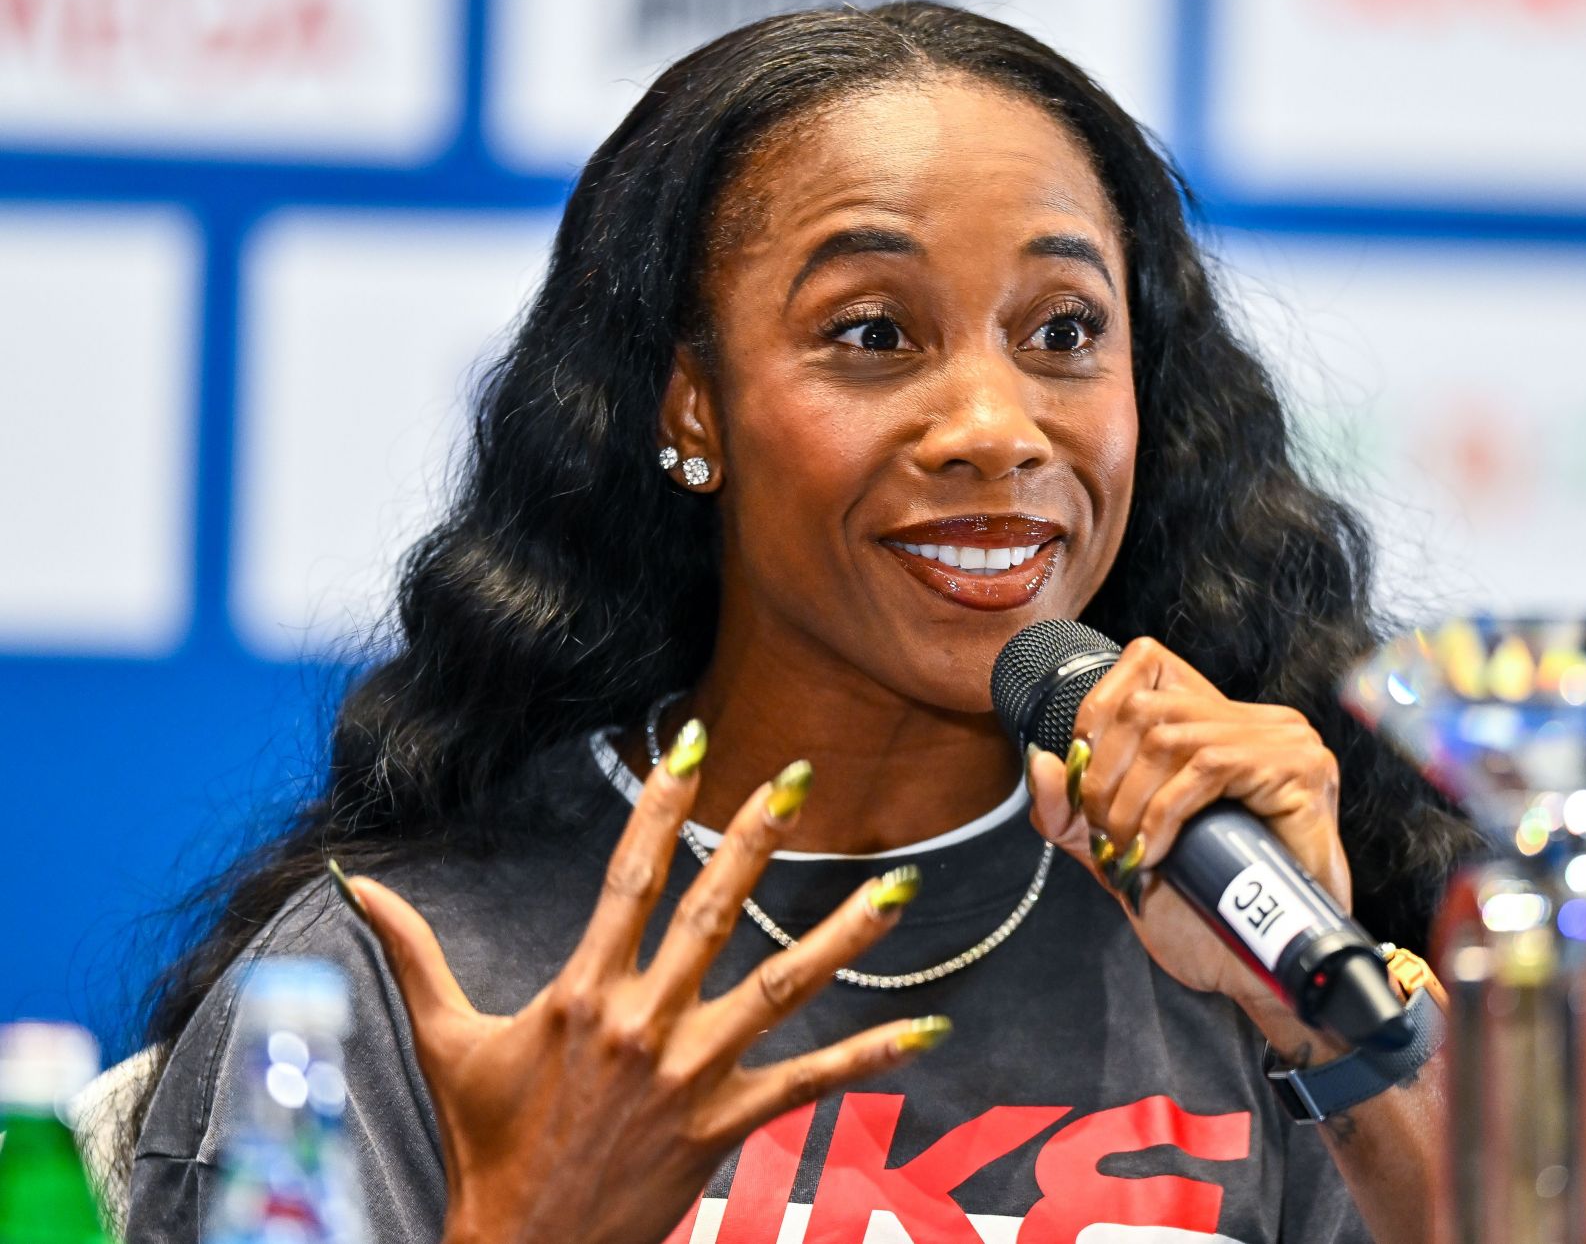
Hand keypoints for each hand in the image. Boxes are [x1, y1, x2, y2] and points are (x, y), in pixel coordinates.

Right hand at [335, 725, 943, 1243]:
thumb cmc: (486, 1145)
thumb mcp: (447, 1044)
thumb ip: (411, 955)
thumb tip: (353, 882)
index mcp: (582, 993)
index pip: (629, 876)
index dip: (662, 804)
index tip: (692, 743)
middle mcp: (643, 1022)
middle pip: (713, 912)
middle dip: (758, 839)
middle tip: (801, 777)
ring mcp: (690, 1075)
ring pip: (781, 990)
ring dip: (844, 937)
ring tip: (899, 888)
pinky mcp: (724, 1127)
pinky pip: (808, 1084)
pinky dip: (870, 1057)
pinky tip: (928, 1030)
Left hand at [1025, 637, 1349, 1038]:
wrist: (1257, 968)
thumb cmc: (1200, 909)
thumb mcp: (1120, 850)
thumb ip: (1076, 811)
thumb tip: (1042, 761)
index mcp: (1216, 723)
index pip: (1144, 662)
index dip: (1095, 712)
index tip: (1082, 784)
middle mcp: (1255, 719)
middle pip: (1145, 707)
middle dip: (1105, 776)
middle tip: (1105, 836)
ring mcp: (1284, 740)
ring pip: (1171, 739)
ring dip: (1130, 802)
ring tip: (1128, 851)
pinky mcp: (1301, 770)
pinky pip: (1209, 769)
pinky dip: (1164, 813)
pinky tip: (1156, 853)